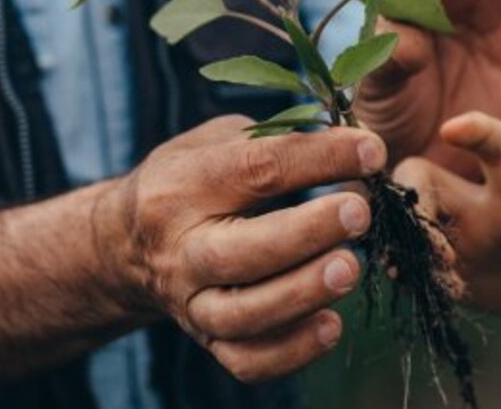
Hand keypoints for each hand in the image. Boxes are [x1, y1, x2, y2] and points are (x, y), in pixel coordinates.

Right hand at [94, 116, 384, 382]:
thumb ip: (276, 140)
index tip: (372, 150)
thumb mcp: (217, 141)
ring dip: (303, 293)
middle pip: (241, 251)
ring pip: (244, 313)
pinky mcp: (208, 339)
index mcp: (184, 186)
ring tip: (352, 268)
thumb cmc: (194, 179)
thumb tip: (355, 142)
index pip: (255, 170)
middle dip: (306, 232)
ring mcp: (192, 301)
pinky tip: (332, 325)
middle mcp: (181, 249)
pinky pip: (247, 360)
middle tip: (359, 212)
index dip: (318, 158)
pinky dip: (291, 350)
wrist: (128, 244)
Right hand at [394, 112, 500, 406]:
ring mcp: (457, 231)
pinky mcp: (443, 261)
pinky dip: (402, 272)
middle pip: (425, 175)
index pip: (500, 147)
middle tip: (436, 255)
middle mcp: (480, 204)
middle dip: (414, 206)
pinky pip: (403, 256)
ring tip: (431, 281)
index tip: (453, 128)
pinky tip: (425, 295)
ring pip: (403, 214)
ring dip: (401, 244)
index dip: (478, 133)